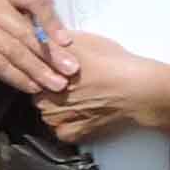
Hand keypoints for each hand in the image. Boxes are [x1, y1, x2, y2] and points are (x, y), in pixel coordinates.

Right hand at [0, 0, 74, 100]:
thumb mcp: (14, 21)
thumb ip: (36, 23)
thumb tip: (68, 44)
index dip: (52, 21)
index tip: (68, 43)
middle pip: (23, 28)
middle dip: (50, 53)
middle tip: (70, 71)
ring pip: (12, 49)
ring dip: (37, 69)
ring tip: (55, 84)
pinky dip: (18, 77)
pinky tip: (32, 87)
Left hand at [40, 37, 169, 147]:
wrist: (137, 90)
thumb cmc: (114, 63)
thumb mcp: (82, 40)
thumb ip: (55, 40)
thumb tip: (39, 35)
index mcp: (46, 72)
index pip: (31, 72)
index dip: (43, 70)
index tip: (55, 70)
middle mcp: (46, 96)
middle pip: (36, 93)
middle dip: (48, 88)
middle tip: (69, 83)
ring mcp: (57, 118)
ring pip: (46, 113)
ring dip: (56, 107)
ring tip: (78, 98)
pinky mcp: (71, 134)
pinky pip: (59, 130)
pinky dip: (67, 124)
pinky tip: (81, 113)